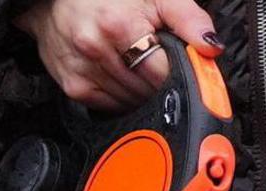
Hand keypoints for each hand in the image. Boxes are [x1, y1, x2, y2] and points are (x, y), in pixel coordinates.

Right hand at [16, 0, 214, 111]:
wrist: (55, 2)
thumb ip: (189, 19)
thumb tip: (211, 47)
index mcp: (120, 26)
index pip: (162, 71)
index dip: (179, 72)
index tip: (184, 69)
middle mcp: (96, 51)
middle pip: (146, 89)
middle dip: (160, 81)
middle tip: (161, 64)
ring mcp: (82, 72)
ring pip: (129, 100)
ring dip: (143, 91)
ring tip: (141, 69)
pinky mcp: (72, 87)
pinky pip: (108, 105)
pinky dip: (122, 97)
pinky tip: (124, 78)